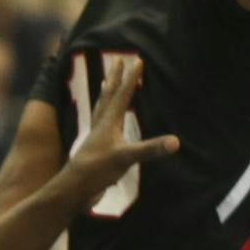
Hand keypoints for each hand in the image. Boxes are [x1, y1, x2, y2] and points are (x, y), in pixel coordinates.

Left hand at [58, 56, 179, 203]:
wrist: (74, 189)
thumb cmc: (98, 170)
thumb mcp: (126, 158)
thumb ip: (150, 149)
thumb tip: (176, 142)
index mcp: (108, 123)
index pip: (122, 95)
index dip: (131, 79)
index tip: (137, 60)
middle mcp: (101, 125)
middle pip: (108, 96)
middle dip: (115, 78)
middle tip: (117, 60)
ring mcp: (96, 136)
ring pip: (101, 108)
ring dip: (106, 93)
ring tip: (106, 83)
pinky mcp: (95, 148)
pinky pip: (100, 124)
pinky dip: (103, 116)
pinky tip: (106, 122)